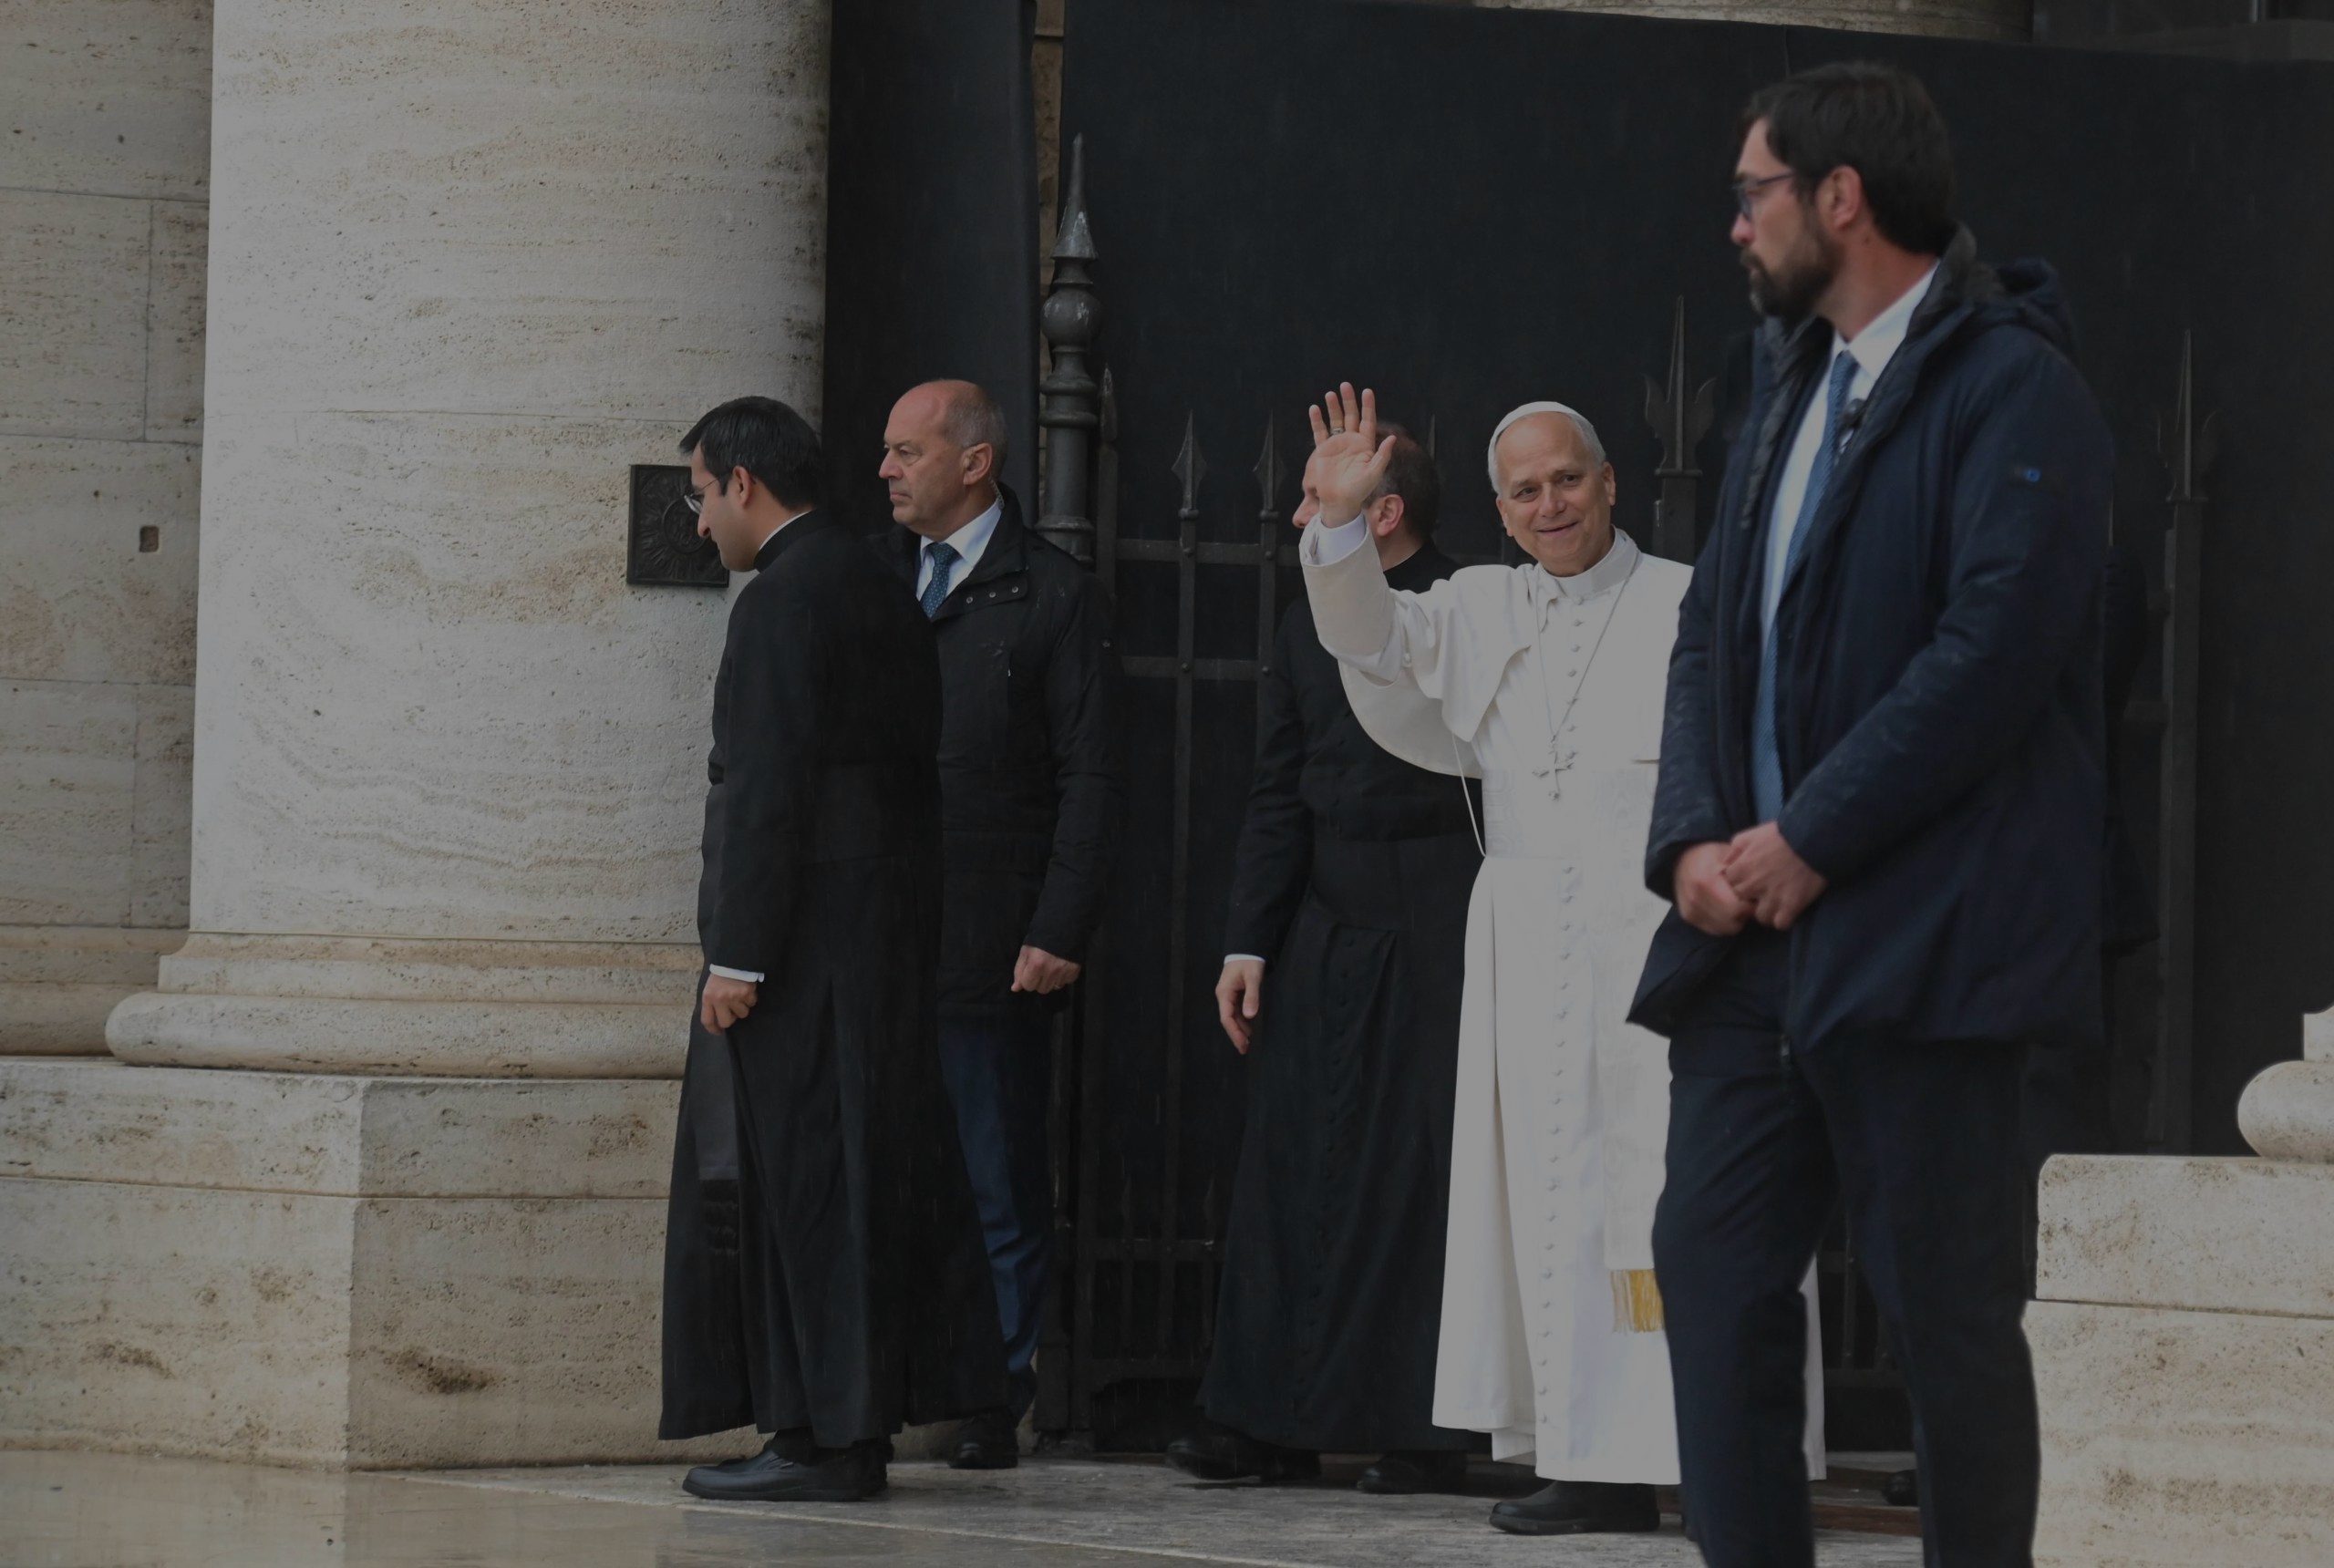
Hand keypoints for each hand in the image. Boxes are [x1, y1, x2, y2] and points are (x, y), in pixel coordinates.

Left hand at [700, 973, 757, 1031]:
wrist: (734, 958)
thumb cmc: (721, 974)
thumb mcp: (710, 988)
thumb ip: (712, 1002)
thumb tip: (717, 1020)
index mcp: (708, 997)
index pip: (707, 1020)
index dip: (713, 1029)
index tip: (719, 1031)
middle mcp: (719, 999)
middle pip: (726, 1022)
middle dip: (731, 1019)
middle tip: (733, 1012)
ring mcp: (733, 996)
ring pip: (742, 1014)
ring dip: (743, 1007)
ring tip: (740, 996)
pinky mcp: (746, 992)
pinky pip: (751, 1003)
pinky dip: (751, 999)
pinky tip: (747, 990)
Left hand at [1011, 945, 1081, 995]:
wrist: (1063, 926)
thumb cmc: (1040, 938)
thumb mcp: (1026, 951)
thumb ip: (1019, 970)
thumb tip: (1015, 988)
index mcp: (1036, 964)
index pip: (1028, 986)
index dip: (1027, 979)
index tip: (1030, 971)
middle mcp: (1051, 971)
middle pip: (1041, 989)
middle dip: (1039, 981)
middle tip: (1042, 968)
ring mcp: (1064, 972)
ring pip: (1054, 987)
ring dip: (1051, 980)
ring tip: (1052, 967)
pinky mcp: (1074, 971)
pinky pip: (1066, 982)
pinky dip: (1062, 977)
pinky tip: (1061, 966)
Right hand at [1215, 959, 1264, 1053]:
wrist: (1247, 948)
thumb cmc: (1249, 962)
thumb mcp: (1253, 977)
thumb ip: (1252, 996)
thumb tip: (1250, 1016)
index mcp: (1224, 993)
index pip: (1227, 1018)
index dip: (1234, 1032)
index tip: (1243, 1044)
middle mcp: (1224, 996)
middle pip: (1228, 1020)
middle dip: (1236, 1035)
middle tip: (1245, 1050)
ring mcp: (1229, 996)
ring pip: (1233, 1017)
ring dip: (1240, 1029)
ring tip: (1248, 1043)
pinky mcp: (1235, 994)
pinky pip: (1237, 1011)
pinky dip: (1243, 1021)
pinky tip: (1250, 1029)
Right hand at [1301, 382, 1395, 527]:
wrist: (1340, 501)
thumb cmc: (1359, 490)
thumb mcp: (1374, 473)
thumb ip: (1382, 456)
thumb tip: (1393, 438)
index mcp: (1365, 445)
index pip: (1367, 421)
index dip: (1368, 406)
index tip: (1367, 391)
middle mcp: (1351, 442)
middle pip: (1351, 416)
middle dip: (1349, 401)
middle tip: (1345, 385)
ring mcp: (1337, 445)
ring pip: (1335, 421)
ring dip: (1333, 407)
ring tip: (1330, 394)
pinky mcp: (1324, 451)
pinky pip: (1320, 432)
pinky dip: (1317, 421)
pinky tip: (1315, 409)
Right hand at [1674, 841, 1752, 936]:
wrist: (1682, 858)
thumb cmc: (1711, 854)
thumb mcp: (1728, 853)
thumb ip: (1743, 869)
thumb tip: (1758, 886)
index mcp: (1705, 882)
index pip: (1737, 909)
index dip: (1751, 905)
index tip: (1754, 895)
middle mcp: (1695, 899)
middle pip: (1732, 922)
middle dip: (1745, 915)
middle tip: (1748, 901)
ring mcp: (1690, 910)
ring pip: (1725, 929)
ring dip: (1736, 920)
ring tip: (1737, 903)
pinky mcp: (1688, 917)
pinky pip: (1716, 930)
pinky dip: (1725, 923)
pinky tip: (1726, 909)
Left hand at [1721, 822, 1828, 929]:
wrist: (1813, 840)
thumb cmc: (1782, 835)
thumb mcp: (1752, 835)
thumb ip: (1735, 849)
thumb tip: (1724, 865)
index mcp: (1742, 868)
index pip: (1730, 884)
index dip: (1740, 882)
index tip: (1751, 880)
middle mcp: (1754, 885)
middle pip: (1742, 902)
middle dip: (1751, 898)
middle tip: (1764, 893)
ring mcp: (1772, 897)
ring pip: (1761, 917)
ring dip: (1767, 912)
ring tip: (1777, 904)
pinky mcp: (1791, 906)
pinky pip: (1780, 924)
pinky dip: (1784, 920)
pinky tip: (1788, 911)